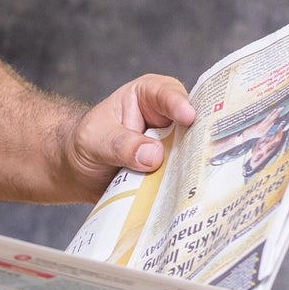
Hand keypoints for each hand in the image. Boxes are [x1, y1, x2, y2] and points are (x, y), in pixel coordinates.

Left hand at [61, 75, 196, 202]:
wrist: (78, 172)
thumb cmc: (86, 143)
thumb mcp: (94, 140)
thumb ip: (120, 144)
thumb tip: (153, 155)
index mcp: (147, 97)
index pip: (167, 93)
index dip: (179, 103)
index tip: (188, 117)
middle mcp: (166, 120)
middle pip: (194, 123)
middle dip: (203, 136)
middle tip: (210, 151)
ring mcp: (173, 148)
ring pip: (194, 154)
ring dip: (197, 167)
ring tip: (202, 178)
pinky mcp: (173, 172)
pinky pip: (186, 178)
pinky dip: (189, 187)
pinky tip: (193, 197)